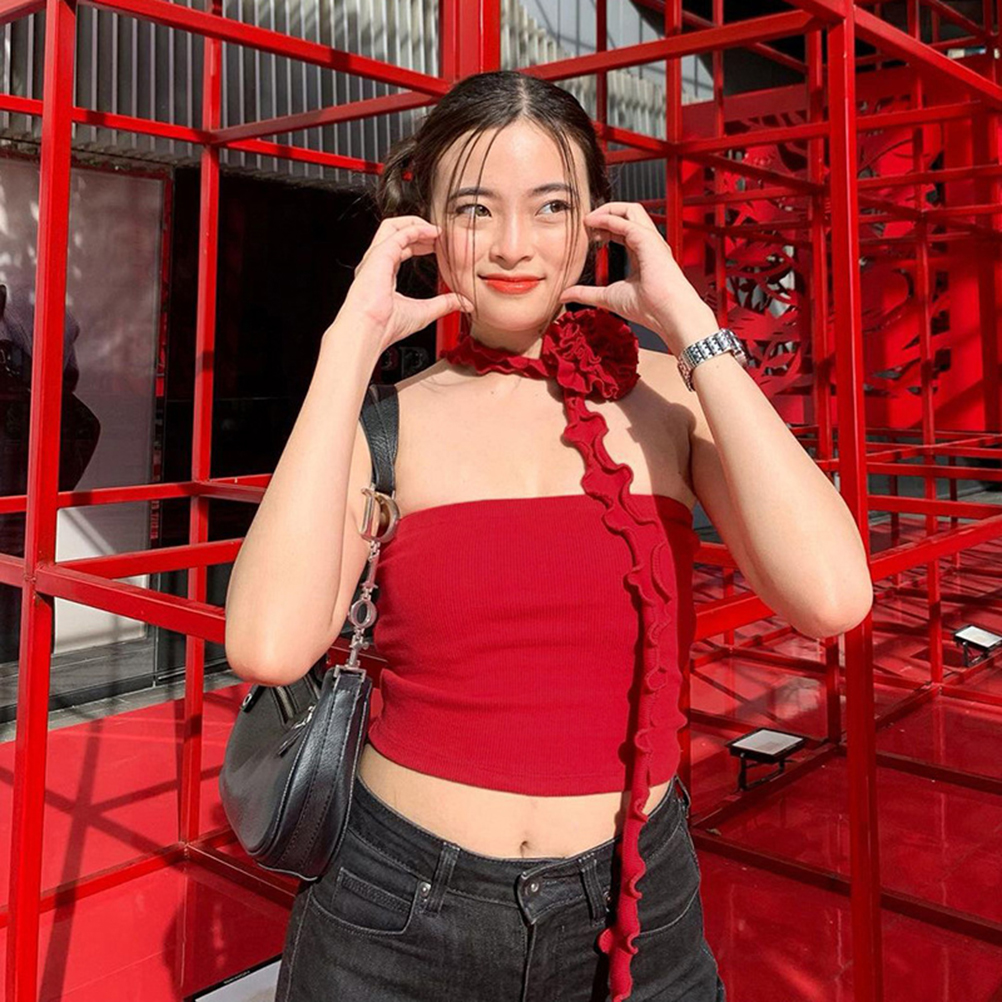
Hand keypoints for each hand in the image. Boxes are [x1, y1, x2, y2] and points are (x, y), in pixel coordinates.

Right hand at [340, 215, 473, 352]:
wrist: (370, 330)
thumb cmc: (386, 326)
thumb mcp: (424, 312)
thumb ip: (444, 304)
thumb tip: (463, 303)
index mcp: (382, 275)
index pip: (400, 249)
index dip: (419, 244)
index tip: (436, 246)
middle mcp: (376, 264)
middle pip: (395, 233)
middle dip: (418, 230)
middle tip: (438, 236)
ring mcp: (375, 257)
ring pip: (393, 226)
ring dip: (416, 223)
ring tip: (435, 230)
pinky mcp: (379, 254)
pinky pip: (398, 233)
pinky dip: (416, 228)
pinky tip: (432, 233)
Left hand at [558, 202, 718, 355]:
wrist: (667, 314)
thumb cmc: (650, 309)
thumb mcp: (609, 297)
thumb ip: (587, 293)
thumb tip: (566, 294)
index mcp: (642, 254)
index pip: (624, 229)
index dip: (605, 227)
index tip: (588, 234)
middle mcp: (649, 244)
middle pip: (629, 213)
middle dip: (605, 213)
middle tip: (586, 224)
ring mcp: (651, 241)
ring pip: (631, 209)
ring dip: (607, 210)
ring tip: (589, 220)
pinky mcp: (649, 242)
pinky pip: (627, 221)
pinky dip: (609, 219)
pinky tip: (593, 224)